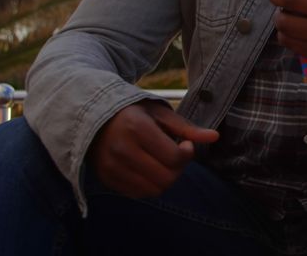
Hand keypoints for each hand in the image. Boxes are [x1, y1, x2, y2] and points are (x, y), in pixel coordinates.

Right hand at [89, 100, 218, 197]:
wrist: (91, 118)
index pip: (174, 157)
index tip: (185, 144)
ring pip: (154, 190)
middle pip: (166, 177)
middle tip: (176, 155)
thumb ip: (187, 128)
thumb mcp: (160, 113)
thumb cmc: (132, 112)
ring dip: (166, 179)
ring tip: (162, 162)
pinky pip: (138, 193)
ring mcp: (111, 167)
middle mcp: (122, 150)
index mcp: (137, 128)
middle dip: (179, 168)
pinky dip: (150, 184)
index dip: (187, 153)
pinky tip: (148, 168)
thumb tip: (215, 136)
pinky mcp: (106, 179)